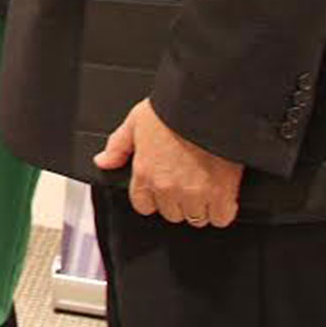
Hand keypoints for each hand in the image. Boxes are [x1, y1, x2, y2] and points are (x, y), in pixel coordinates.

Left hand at [94, 97, 242, 227]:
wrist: (205, 108)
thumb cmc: (172, 111)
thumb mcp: (135, 122)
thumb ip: (117, 146)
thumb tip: (103, 162)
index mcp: (145, 172)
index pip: (143, 205)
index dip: (154, 199)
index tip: (162, 190)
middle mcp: (167, 187)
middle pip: (172, 214)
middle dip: (178, 202)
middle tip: (187, 184)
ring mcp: (194, 193)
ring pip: (196, 217)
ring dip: (200, 206)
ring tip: (205, 187)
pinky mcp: (221, 194)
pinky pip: (220, 218)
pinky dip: (222, 209)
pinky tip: (222, 195)